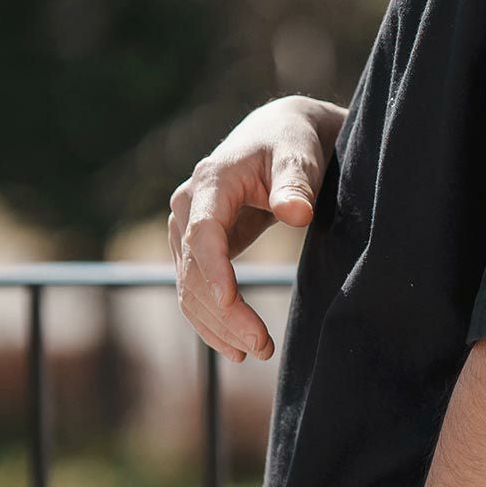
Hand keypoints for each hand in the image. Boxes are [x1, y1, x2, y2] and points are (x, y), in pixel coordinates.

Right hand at [169, 95, 345, 363]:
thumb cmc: (291, 143)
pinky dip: (211, 321)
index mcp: (210, 181)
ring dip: (217, 325)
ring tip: (257, 351)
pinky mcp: (194, 248)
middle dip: (225, 312)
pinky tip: (235, 348)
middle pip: (193, 270)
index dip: (213, 269)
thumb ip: (297, 183)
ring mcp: (185, 229)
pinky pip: (193, 291)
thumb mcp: (300, 155)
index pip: (204, 232)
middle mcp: (187, 206)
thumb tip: (297, 213)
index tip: (229, 302)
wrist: (277, 135)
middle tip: (263, 346)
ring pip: (188, 288)